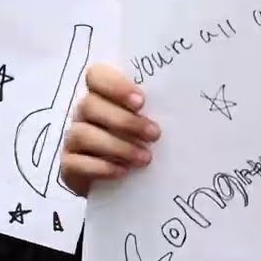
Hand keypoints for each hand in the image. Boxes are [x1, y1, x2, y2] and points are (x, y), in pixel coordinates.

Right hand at [60, 63, 162, 196]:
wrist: (129, 184)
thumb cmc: (146, 143)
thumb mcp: (154, 122)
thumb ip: (160, 109)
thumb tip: (192, 103)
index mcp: (103, 95)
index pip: (96, 75)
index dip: (115, 86)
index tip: (142, 102)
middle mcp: (84, 113)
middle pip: (90, 105)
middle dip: (124, 121)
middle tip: (155, 134)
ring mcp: (73, 139)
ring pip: (83, 134)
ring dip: (116, 146)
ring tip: (145, 158)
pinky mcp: (68, 165)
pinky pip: (76, 163)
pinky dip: (101, 167)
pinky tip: (123, 172)